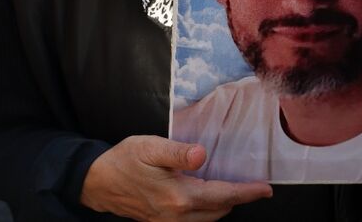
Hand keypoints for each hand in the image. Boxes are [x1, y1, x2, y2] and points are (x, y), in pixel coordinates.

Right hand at [80, 135, 272, 220]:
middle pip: (219, 211)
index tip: (266, 189)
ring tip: (234, 190)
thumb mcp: (150, 147)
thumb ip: (177, 152)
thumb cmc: (123, 160)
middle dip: (238, 199)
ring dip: (223, 206)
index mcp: (178, 196)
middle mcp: (176, 215)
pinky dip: (206, 211)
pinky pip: (193, 221)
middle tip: (253, 186)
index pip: (223, 196)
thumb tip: (201, 154)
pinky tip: (206, 197)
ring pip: (207, 219)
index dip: (247, 192)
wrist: (95, 182)